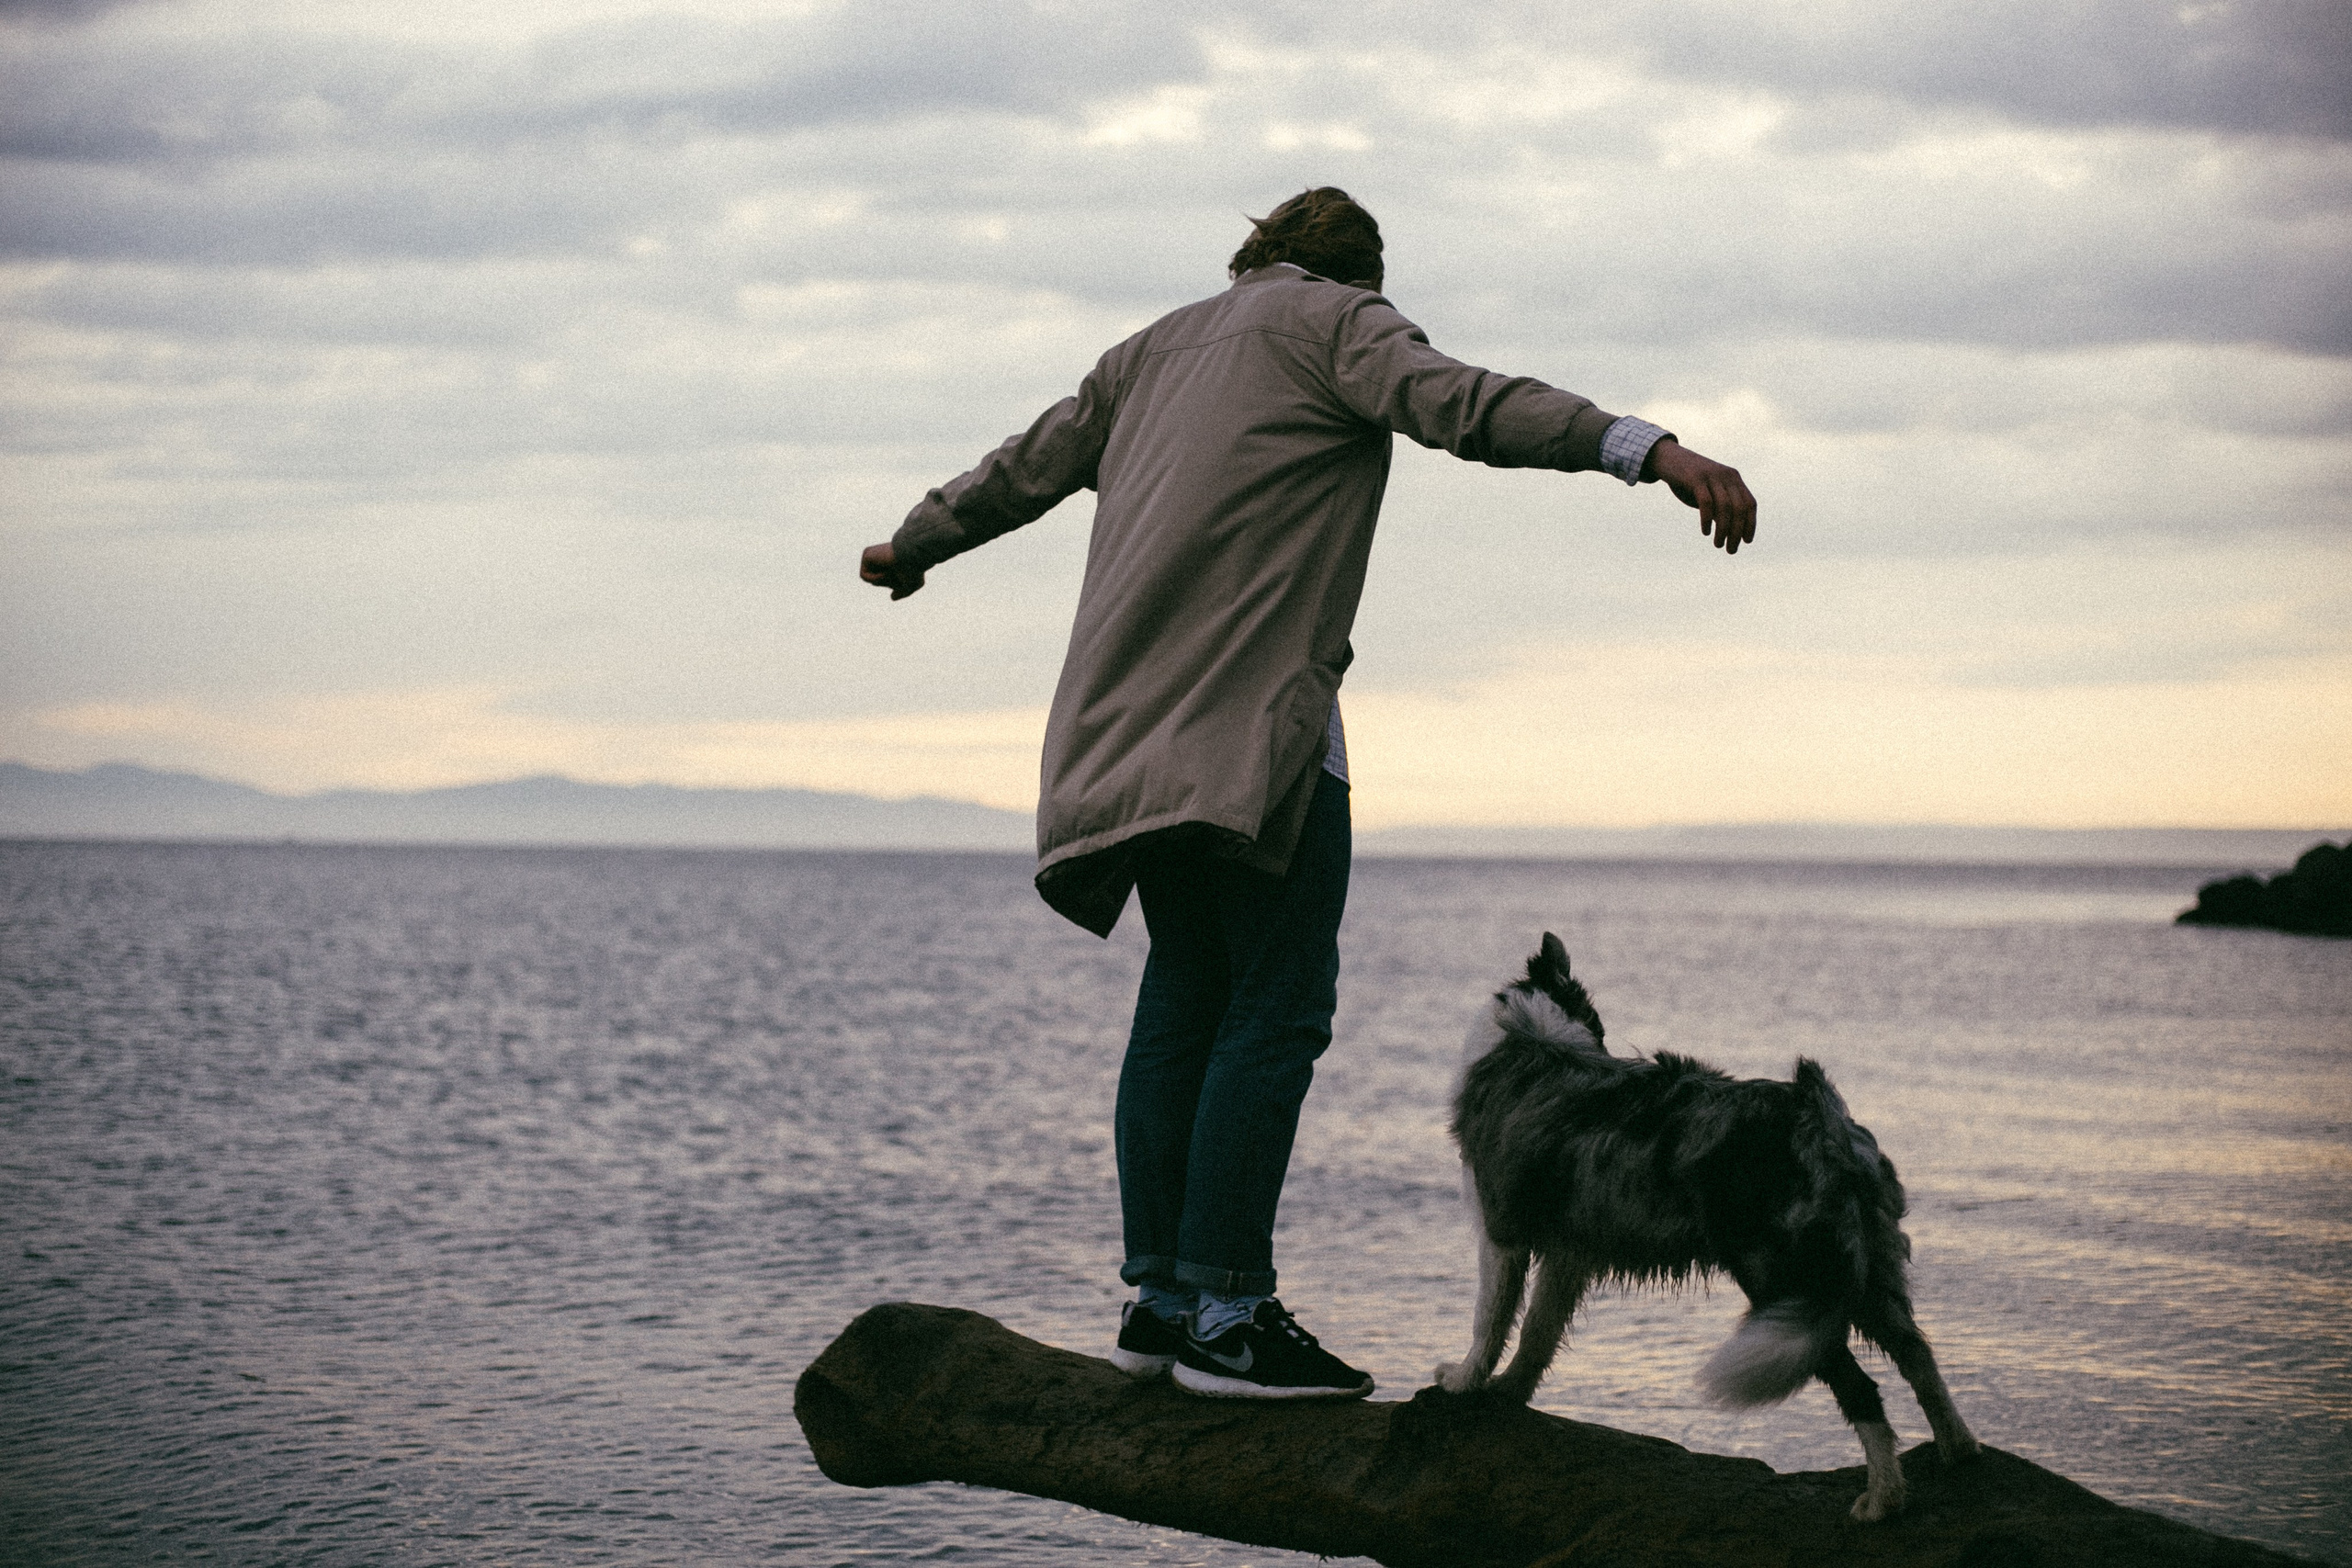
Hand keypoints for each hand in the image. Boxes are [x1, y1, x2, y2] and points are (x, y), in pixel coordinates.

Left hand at [859, 541, 924, 599]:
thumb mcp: (913, 585)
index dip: (894, 585)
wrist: (912, 557)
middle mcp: (881, 557)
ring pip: (872, 580)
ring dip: (883, 581)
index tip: (903, 579)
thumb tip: (892, 597)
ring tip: (892, 572)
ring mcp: (873, 555)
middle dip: (888, 583)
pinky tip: (885, 570)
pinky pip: (864, 576)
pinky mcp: (866, 555)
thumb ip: (903, 593)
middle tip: (898, 575)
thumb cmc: (915, 570)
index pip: (886, 582)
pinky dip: (875, 578)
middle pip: (878, 582)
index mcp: (892, 561)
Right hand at [1647, 439, 1755, 553]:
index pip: (1750, 504)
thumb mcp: (1710, 492)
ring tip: (1718, 544)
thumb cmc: (1689, 481)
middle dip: (1737, 532)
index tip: (1746, 541)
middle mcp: (1727, 476)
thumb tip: (1731, 531)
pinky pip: (1706, 503)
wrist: (1669, 458)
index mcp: (1734, 479)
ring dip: (1723, 530)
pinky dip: (1707, 520)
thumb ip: (1721, 507)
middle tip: (1731, 550)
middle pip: (1739, 508)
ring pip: (1725, 507)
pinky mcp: (1696, 478)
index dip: (1750, 524)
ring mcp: (1712, 476)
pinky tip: (1705, 532)